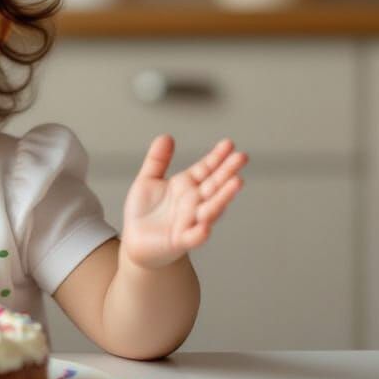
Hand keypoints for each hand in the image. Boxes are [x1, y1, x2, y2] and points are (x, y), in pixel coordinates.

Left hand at [121, 135, 246, 270]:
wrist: (137, 242)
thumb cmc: (145, 212)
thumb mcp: (148, 180)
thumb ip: (157, 160)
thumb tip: (167, 136)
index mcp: (186, 186)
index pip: (206, 169)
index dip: (217, 157)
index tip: (229, 143)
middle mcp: (194, 202)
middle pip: (214, 185)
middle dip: (227, 172)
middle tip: (242, 157)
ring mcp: (191, 221)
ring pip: (210, 209)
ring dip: (223, 197)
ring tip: (236, 183)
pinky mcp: (181, 240)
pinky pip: (193, 236)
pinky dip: (200, 232)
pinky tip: (205, 227)